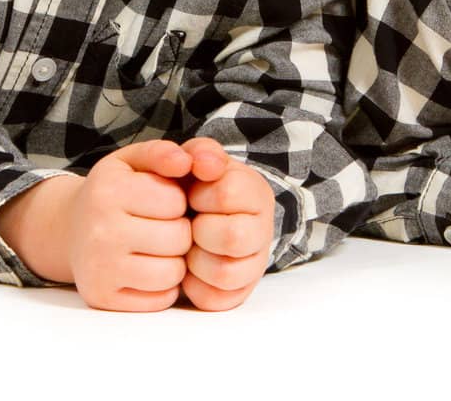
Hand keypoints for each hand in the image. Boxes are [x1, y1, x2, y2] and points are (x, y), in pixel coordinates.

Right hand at [64, 140, 195, 310]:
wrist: (70, 229)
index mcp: (107, 191)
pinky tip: (146, 268)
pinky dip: (162, 286)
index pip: (175, 202)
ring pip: (173, 273)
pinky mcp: (102, 298)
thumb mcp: (132, 161)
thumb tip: (188, 161)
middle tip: (161, 225)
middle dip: (178, 231)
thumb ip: (163, 153)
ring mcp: (98, 269)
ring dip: (174, 260)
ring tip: (157, 247)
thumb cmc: (112, 192)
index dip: (177, 200)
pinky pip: (161, 299)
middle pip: (178, 239)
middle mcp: (99, 232)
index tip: (161, 200)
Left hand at [178, 137, 274, 310]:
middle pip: (233, 237)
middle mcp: (262, 231)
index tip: (193, 194)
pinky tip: (189, 268)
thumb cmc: (195, 187)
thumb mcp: (197, 159)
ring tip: (188, 247)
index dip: (200, 195)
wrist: (196, 216)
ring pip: (225, 273)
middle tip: (191, 223)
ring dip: (195, 260)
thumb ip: (200, 151)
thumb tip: (202, 162)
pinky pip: (215, 299)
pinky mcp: (238, 293)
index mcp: (256, 192)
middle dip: (200, 230)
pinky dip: (194, 286)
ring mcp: (253, 265)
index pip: (228, 193)